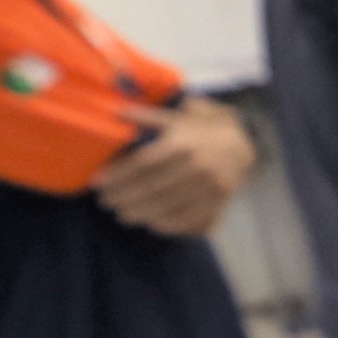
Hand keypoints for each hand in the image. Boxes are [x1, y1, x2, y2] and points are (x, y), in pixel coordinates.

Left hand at [91, 95, 257, 237]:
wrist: (239, 146)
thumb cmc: (198, 132)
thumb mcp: (173, 118)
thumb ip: (144, 117)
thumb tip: (114, 113)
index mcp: (182, 145)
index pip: (142, 164)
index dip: (118, 175)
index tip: (98, 183)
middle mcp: (197, 167)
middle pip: (152, 188)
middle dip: (124, 198)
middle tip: (105, 202)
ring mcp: (210, 188)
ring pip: (168, 207)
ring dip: (141, 214)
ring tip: (123, 215)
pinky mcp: (218, 204)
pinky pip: (189, 221)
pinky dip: (167, 225)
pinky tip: (150, 223)